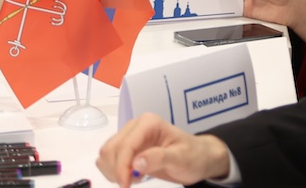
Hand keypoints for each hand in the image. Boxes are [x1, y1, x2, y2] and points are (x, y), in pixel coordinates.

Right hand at [97, 112, 231, 187]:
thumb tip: (135, 164)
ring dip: (113, 170)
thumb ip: (158, 158)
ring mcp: (130, 136)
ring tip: (133, 180)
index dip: (122, 166)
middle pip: (111, 148)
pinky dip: (114, 170)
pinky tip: (131, 176)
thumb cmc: (193, 156)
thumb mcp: (180, 158)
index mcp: (147, 123)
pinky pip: (110, 158)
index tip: (125, 186)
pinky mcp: (128, 147)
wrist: (199, 158)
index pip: (125, 145)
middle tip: (131, 185)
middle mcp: (135, 126)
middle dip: (117, 170)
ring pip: (107, 153)